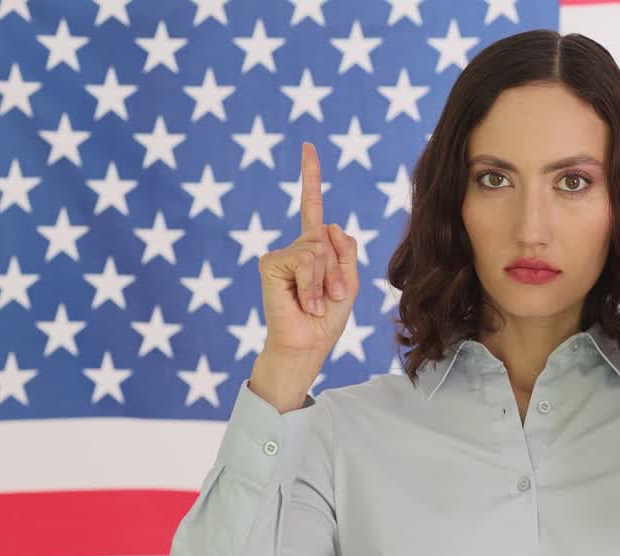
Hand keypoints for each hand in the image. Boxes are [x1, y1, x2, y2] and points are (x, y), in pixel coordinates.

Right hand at [257, 142, 359, 359]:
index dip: (311, 176)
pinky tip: (305, 302)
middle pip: (331, 239)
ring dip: (326, 281)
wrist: (308, 344)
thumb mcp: (349, 281)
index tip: (308, 146)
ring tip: (317, 303)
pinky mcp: (270, 263)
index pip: (313, 206)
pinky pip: (305, 260)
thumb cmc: (328, 318)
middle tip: (332, 299)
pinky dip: (312, 284)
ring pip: (319, 250)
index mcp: (317, 247)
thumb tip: (329, 225)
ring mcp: (282, 254)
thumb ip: (346, 249)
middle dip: (339, 272)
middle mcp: (298, 246)